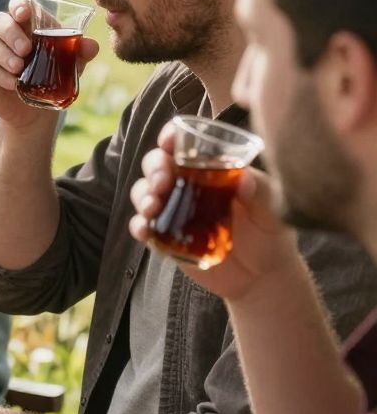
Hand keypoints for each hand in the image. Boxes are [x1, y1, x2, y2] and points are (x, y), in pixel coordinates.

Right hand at [0, 0, 97, 133]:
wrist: (38, 109)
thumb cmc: (54, 76)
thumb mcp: (72, 64)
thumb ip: (81, 52)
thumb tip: (91, 45)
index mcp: (27, 23)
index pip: (18, 4)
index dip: (19, 5)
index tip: (24, 14)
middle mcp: (5, 33)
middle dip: (11, 33)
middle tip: (26, 49)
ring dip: (4, 55)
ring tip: (19, 68)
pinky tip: (13, 83)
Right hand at [127, 126, 299, 304]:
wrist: (263, 276)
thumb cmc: (271, 232)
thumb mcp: (274, 208)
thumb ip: (262, 191)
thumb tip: (244, 178)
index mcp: (211, 169)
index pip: (185, 144)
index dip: (171, 137)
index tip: (168, 141)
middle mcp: (187, 185)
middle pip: (157, 164)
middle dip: (154, 167)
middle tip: (162, 181)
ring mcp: (174, 211)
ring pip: (144, 192)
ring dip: (143, 195)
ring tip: (153, 206)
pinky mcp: (166, 238)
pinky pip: (144, 227)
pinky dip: (138, 226)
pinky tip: (144, 229)